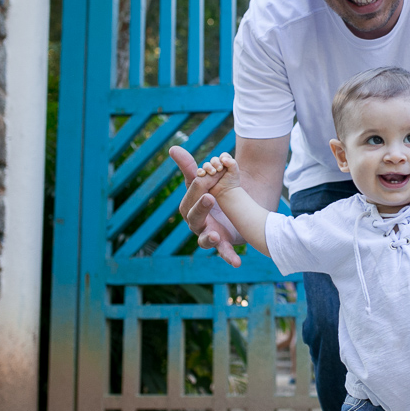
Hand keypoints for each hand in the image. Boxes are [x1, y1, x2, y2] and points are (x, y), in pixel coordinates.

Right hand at [170, 146, 242, 266]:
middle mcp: (197, 224)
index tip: (205, 178)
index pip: (189, 199)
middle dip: (201, 208)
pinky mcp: (223, 243)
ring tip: (214, 234)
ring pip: (204, 240)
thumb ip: (189, 167)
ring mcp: (209, 235)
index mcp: (189, 208)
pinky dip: (229, 257)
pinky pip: (224, 252)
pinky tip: (237, 262)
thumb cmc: (212, 192)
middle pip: (194, 218)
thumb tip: (173, 148)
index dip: (196, 189)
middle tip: (210, 198)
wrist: (234, 206)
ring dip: (208, 238)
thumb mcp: (203, 180)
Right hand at [199, 153, 240, 195]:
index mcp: (226, 163)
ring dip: (208, 167)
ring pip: (206, 165)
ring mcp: (210, 171)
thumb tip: (223, 158)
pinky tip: (202, 174)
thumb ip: (232, 163)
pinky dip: (200, 171)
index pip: (223, 156)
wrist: (226, 194)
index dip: (223, 157)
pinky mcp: (204, 176)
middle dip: (215, 163)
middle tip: (219, 169)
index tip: (224, 163)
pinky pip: (200, 172)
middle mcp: (217, 166)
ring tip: (213, 173)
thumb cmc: (232, 182)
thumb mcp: (234, 171)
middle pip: (214, 160)